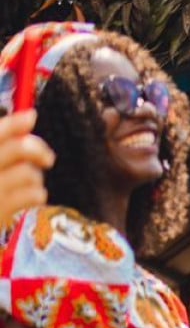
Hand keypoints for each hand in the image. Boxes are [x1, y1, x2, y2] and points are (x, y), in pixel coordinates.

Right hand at [0, 110, 53, 225]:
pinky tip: (30, 199)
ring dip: (36, 177)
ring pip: (29, 173)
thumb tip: (30, 116)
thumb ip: (7, 143)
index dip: (14, 123)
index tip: (31, 116)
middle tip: (48, 159)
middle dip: (38, 150)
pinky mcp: (1, 212)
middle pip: (18, 149)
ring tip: (29, 184)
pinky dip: (38, 195)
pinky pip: (34, 195)